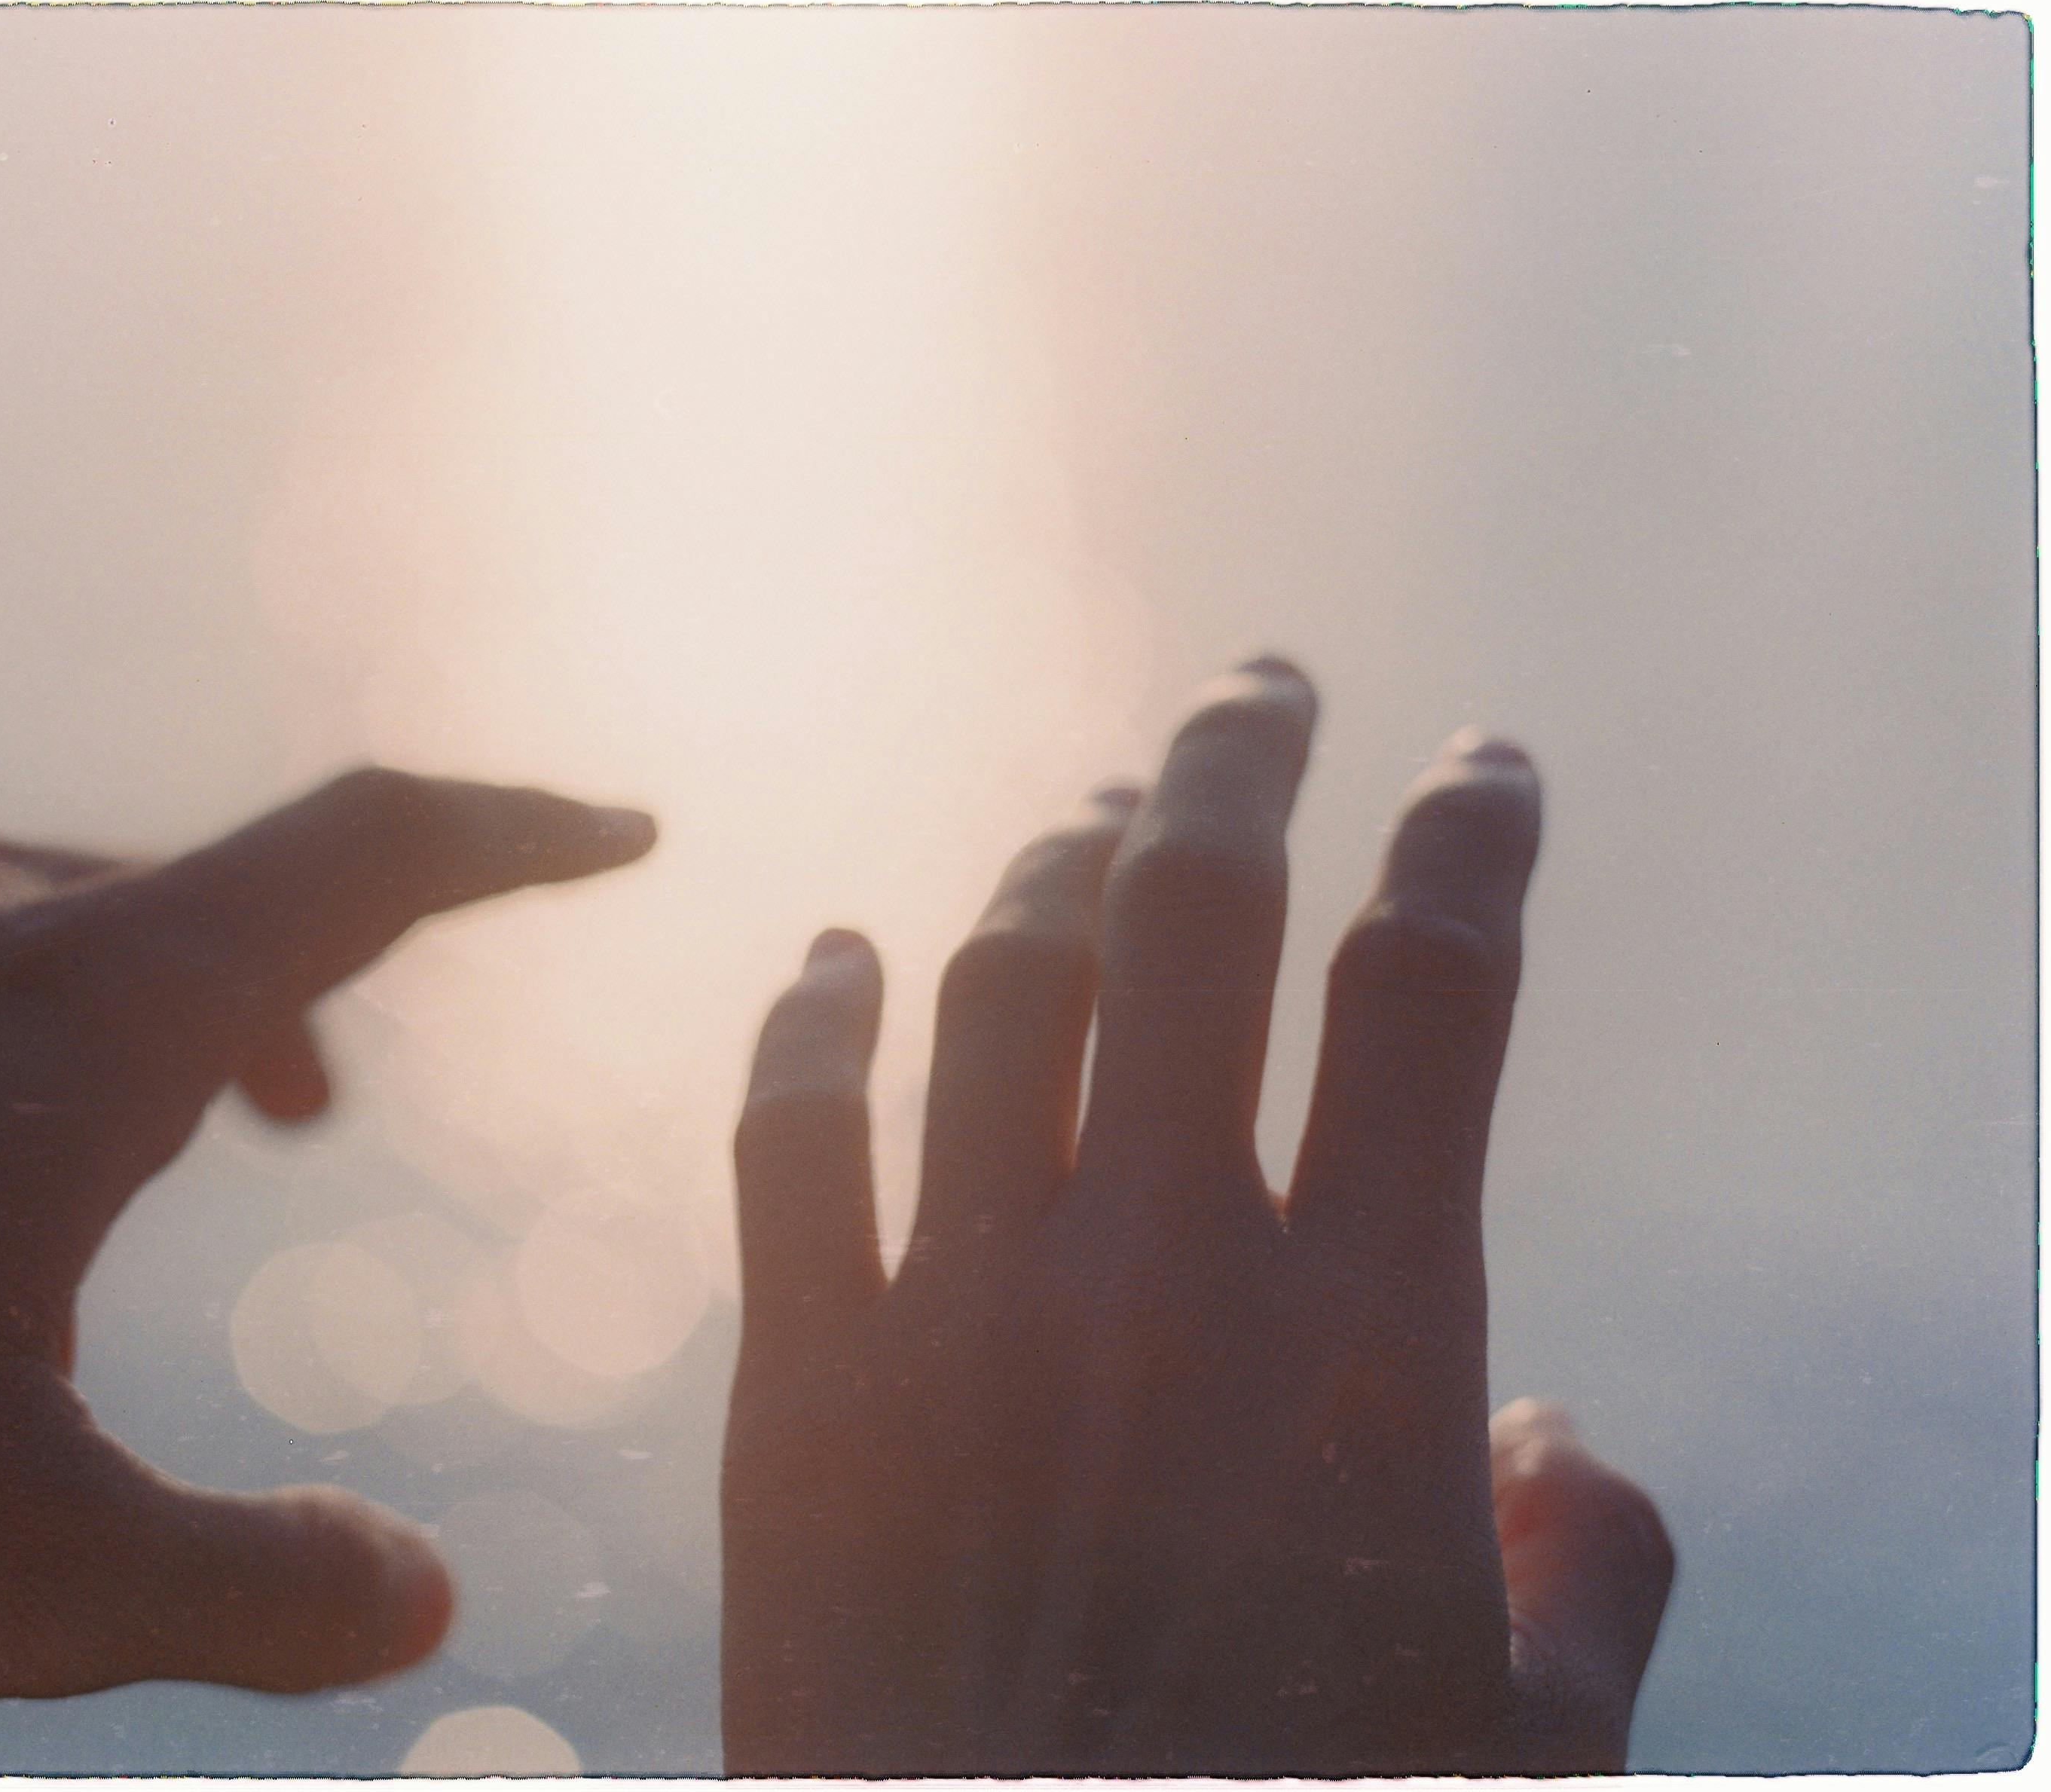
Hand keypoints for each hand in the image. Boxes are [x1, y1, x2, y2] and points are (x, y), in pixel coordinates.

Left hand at [0, 769, 654, 1711]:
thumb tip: (420, 1599)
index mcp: (88, 1010)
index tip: (616, 830)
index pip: (373, 855)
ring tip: (55, 1136)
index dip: (518, 840)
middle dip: (282, 997)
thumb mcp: (11, 1573)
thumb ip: (255, 1591)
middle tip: (305, 1115)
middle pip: (188, 901)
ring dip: (77, 1001)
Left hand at [722, 659, 1672, 1775]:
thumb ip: (1584, 1580)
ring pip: (1000, 992)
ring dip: (1044, 869)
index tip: (1483, 763)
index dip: (1467, 841)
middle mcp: (1158, 1279)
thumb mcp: (1525, 1764)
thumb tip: (1565, 1447)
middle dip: (1238, 767)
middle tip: (1256, 688)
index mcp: (1368, 1344)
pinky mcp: (795, 1396)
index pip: (1432, 989)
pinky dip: (814, 1017)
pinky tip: (839, 947)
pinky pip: (787, 1138)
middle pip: (1198, 919)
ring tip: (1083, 814)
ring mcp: (960, 1318)